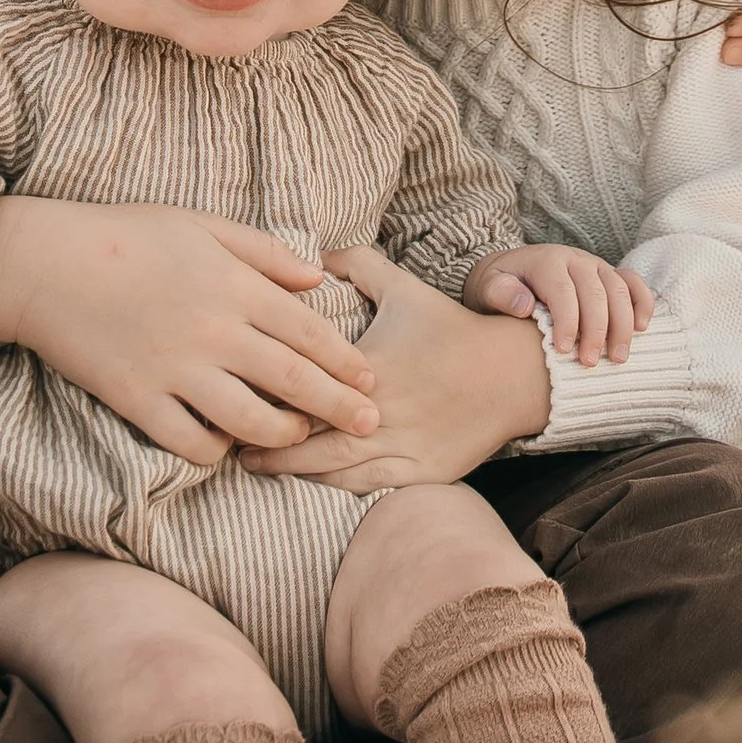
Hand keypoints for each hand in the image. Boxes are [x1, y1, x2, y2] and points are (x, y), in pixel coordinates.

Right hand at [0, 196, 380, 465]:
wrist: (45, 265)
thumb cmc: (125, 235)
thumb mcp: (201, 224)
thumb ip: (264, 251)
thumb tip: (317, 279)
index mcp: (233, 285)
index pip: (308, 331)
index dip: (344, 360)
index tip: (371, 380)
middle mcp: (213, 332)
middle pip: (293, 380)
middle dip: (339, 406)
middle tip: (371, 424)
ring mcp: (176, 371)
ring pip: (250, 421)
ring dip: (285, 434)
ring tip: (300, 437)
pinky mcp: (138, 401)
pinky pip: (191, 443)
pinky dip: (217, 450)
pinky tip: (228, 445)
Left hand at [237, 250, 550, 489]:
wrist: (512, 374)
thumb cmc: (452, 328)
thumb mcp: (404, 287)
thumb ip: (356, 265)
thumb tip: (315, 254)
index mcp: (368, 368)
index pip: (302, 388)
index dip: (264, 396)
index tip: (233, 392)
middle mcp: (380, 413)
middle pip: (306, 438)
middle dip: (264, 443)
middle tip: (229, 441)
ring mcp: (401, 448)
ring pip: (330, 471)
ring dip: (290, 469)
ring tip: (255, 464)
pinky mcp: (420, 473)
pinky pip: (365, 488)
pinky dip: (332, 486)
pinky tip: (308, 480)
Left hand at [465, 243, 653, 366]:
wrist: (510, 271)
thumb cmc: (500, 285)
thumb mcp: (488, 287)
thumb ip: (501, 294)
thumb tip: (524, 306)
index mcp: (547, 261)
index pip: (563, 291)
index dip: (566, 322)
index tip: (562, 351)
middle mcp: (575, 259)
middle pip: (596, 293)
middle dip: (596, 330)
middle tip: (590, 363)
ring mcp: (596, 265)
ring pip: (618, 290)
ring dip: (622, 325)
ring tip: (618, 358)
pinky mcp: (608, 274)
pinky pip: (633, 284)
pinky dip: (642, 303)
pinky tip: (642, 327)